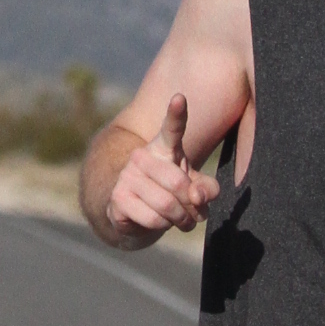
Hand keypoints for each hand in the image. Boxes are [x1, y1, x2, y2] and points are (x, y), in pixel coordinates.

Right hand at [106, 95, 218, 238]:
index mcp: (164, 147)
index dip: (176, 114)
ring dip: (181, 220)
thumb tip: (198, 196)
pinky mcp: (118, 198)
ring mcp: (126, 176)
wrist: (135, 214)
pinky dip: (162, 227)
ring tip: (182, 221)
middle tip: (196, 214)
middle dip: (193, 206)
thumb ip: (207, 189)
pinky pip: (152, 218)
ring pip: (167, 205)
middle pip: (179, 183)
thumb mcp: (194, 188)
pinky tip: (160, 223)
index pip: (172, 128)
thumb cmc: (170, 194)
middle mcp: (142, 156)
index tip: (179, 98)